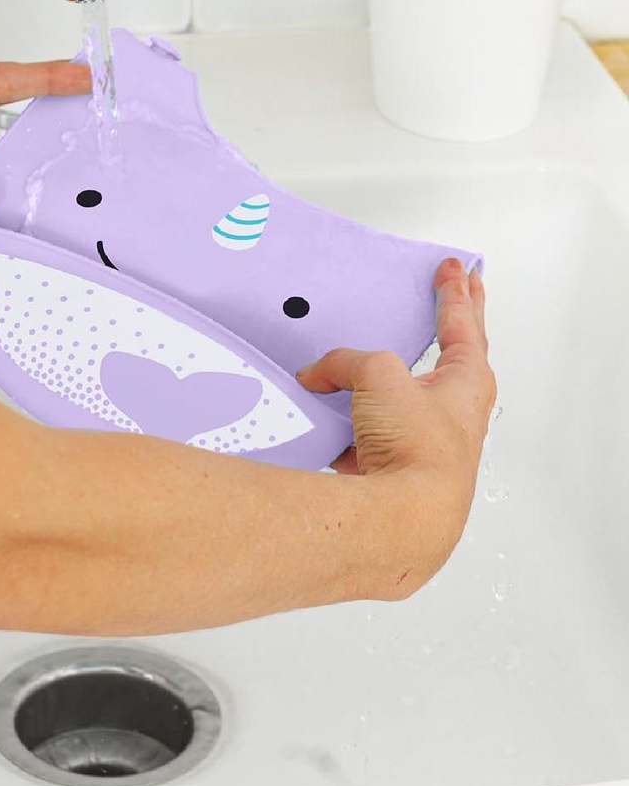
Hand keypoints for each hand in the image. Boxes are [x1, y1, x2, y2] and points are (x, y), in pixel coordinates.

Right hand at [297, 258, 495, 572]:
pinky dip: (347, 415)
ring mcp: (422, 438)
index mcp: (467, 381)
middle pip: (452, 355)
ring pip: (401, 394)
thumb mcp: (379, 377)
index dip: (455, 291)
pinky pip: (365, 427)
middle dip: (452, 323)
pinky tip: (325, 411)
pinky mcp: (392, 463)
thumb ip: (346, 363)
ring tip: (368, 355)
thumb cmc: (416, 450)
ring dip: (387, 375)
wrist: (402, 517)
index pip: (463, 323)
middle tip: (457, 294)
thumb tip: (319, 374)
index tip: (456, 268)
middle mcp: (452, 411)